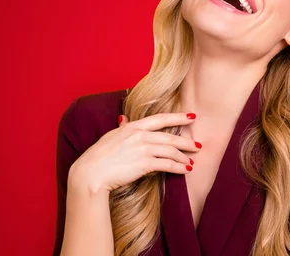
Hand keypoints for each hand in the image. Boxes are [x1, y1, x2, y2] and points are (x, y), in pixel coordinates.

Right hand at [68, 112, 201, 194]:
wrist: (91, 173)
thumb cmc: (98, 156)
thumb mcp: (110, 137)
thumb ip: (122, 128)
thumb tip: (123, 119)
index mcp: (132, 127)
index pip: (160, 119)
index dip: (178, 117)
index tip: (192, 117)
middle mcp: (139, 135)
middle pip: (169, 136)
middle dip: (186, 141)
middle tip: (198, 145)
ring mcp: (142, 149)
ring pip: (170, 150)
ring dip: (184, 156)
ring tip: (191, 161)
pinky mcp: (144, 164)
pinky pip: (167, 164)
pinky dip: (178, 167)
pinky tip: (185, 170)